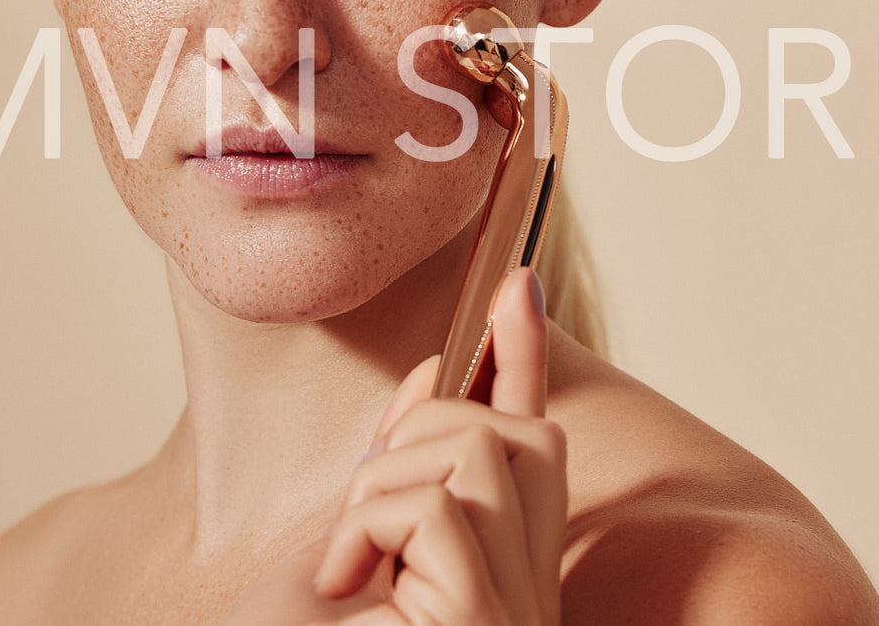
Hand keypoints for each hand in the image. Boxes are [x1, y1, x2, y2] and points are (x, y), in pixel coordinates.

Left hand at [224, 268, 565, 625]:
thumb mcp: (348, 550)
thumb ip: (402, 476)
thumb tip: (440, 370)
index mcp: (501, 582)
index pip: (532, 451)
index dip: (524, 362)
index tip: (511, 287)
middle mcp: (529, 602)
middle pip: (529, 436)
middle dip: (438, 421)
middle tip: (364, 504)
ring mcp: (516, 617)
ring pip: (483, 450)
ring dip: (387, 481)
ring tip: (350, 565)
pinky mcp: (485, 623)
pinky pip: (436, 507)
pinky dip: (371, 525)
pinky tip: (345, 586)